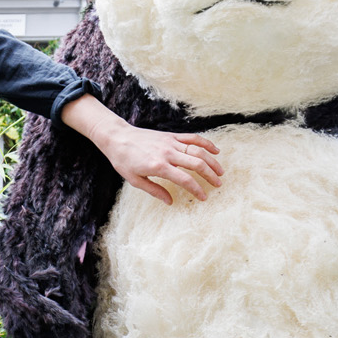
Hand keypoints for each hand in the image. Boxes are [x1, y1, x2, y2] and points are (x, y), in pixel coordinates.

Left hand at [106, 126, 224, 203]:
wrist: (117, 137)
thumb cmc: (123, 160)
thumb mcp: (135, 180)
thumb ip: (154, 190)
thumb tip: (170, 201)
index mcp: (158, 167)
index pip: (185, 179)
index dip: (197, 189)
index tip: (203, 197)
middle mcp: (167, 153)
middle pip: (197, 164)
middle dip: (210, 175)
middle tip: (218, 184)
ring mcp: (170, 142)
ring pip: (198, 151)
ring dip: (212, 161)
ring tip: (220, 171)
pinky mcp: (171, 135)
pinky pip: (192, 138)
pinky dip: (206, 143)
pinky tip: (215, 151)